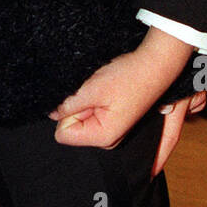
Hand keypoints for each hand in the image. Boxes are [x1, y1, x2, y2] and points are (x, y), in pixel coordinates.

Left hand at [48, 26, 201, 167]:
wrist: (154, 66)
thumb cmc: (129, 76)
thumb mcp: (92, 89)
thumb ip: (68, 105)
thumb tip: (52, 113)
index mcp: (103, 137)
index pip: (63, 134)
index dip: (67, 114)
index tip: (85, 99)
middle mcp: (109, 140)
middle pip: (73, 127)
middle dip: (78, 108)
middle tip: (98, 94)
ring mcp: (113, 131)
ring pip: (82, 119)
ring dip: (88, 103)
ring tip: (105, 92)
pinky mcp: (116, 121)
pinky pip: (92, 113)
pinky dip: (95, 101)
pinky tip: (109, 93)